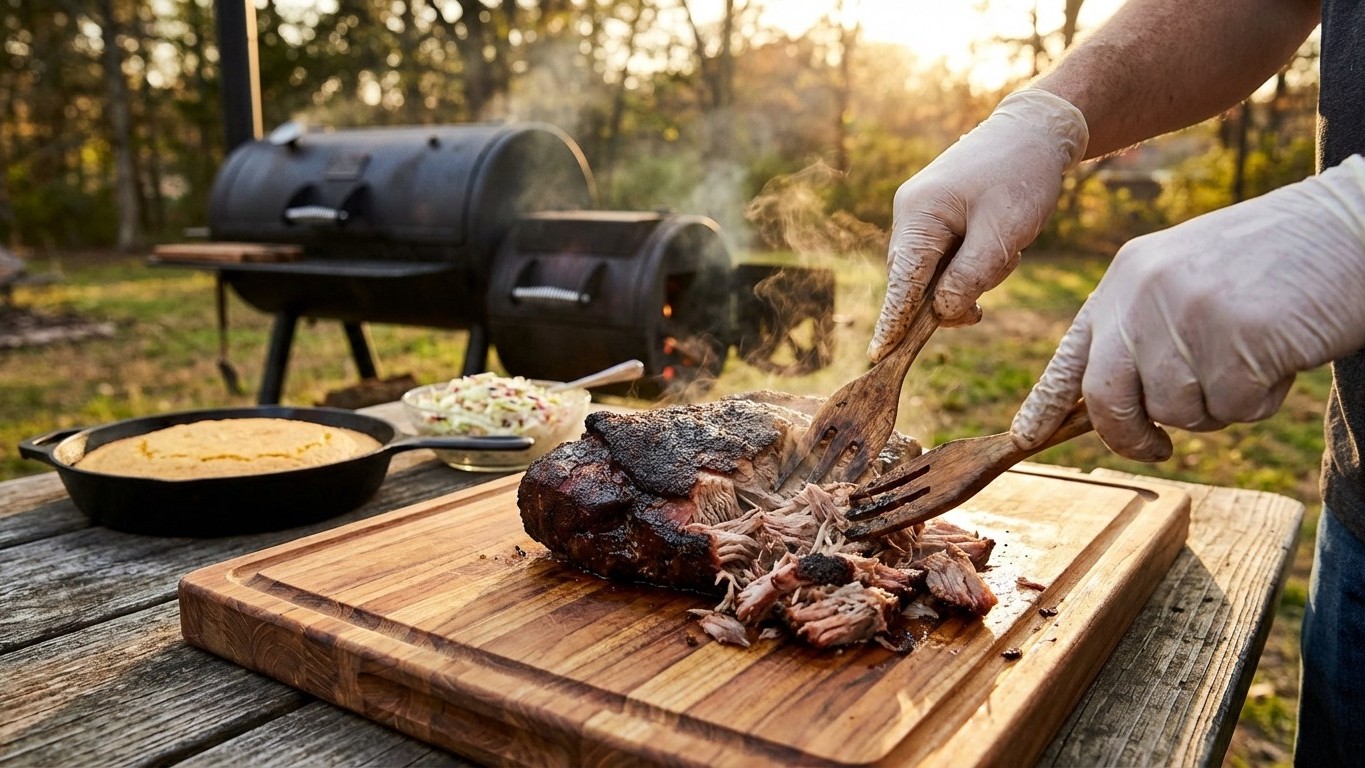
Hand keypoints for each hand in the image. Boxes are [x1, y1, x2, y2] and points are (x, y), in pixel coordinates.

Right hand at [868, 88, 1088, 361]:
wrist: (1037, 130)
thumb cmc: (1022, 176)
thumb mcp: (1003, 233)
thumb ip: (970, 277)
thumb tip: (941, 314)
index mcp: (919, 215)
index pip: (902, 281)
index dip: (893, 321)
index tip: (879, 355)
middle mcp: (910, 215)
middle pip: (916, 282)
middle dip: (952, 296)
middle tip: (987, 297)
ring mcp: (921, 215)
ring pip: (935, 273)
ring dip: (970, 276)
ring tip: (1008, 247)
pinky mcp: (937, 217)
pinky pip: (946, 259)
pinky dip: (973, 263)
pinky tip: (1001, 243)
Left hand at [1011, 154, 1364, 460]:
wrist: (1351, 224)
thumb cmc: (1276, 260)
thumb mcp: (1187, 277)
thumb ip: (1145, 328)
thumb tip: (1105, 403)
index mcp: (1125, 278)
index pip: (1072, 354)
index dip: (1046, 403)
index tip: (1024, 438)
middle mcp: (1143, 294)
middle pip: (1106, 398)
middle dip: (1129, 436)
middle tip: (1158, 448)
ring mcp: (1187, 315)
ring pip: (1177, 411)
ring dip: (1218, 406)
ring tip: (1252, 356)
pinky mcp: (1237, 338)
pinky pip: (1234, 408)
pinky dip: (1261, 398)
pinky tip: (1281, 354)